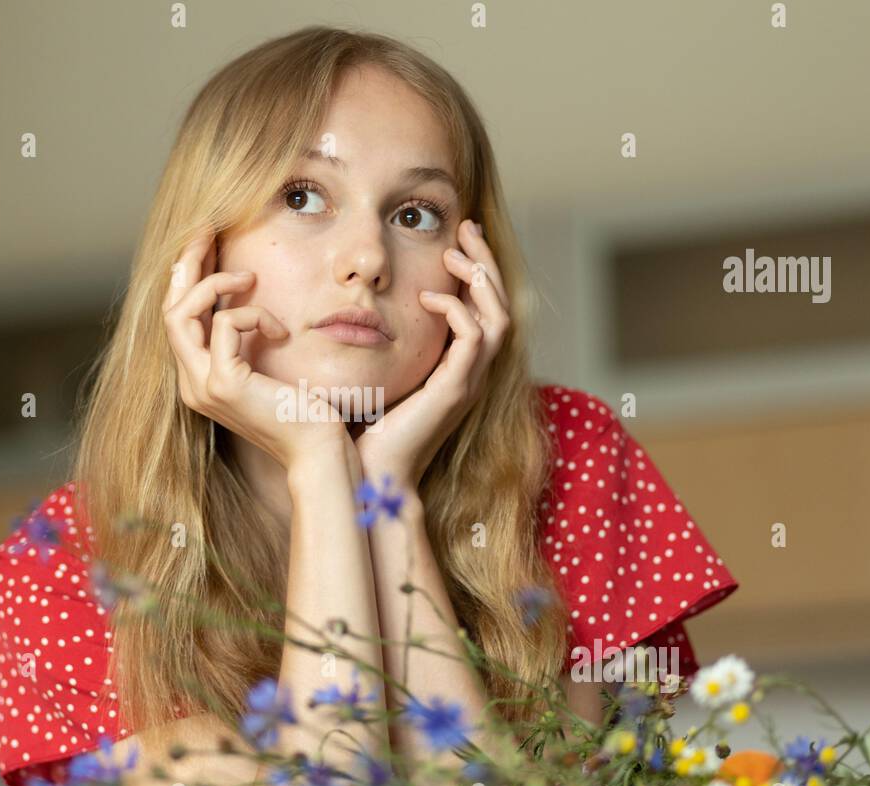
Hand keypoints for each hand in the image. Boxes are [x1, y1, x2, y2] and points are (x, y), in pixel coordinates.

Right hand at [163, 230, 352, 471]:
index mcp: (201, 378)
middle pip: (169, 310)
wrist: (320, 450)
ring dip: (213, 283)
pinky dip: (253, 315)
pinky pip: (225, 325)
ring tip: (247, 274)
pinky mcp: (223, 385)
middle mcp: (192, 383)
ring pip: (180, 314)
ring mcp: (202, 386)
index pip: (179, 319)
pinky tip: (281, 330)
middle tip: (205, 229)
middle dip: (185, 265)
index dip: (187, 278)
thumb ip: (251, 339)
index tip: (205, 243)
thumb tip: (250, 292)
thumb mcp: (271, 365)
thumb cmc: (307, 410)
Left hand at [355, 219, 509, 487]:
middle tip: (466, 227)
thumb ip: (390, 343)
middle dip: (486, 262)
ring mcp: (469, 382)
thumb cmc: (370, 428)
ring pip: (499, 318)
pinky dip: (456, 309)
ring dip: (479, 279)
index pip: (486, 309)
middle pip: (501, 305)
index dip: (478, 271)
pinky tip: (427, 297)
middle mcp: (473, 373)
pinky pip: (473, 337)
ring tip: (454, 254)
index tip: (459, 239)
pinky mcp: (456, 389)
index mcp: (461, 369)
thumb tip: (368, 308)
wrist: (374, 472)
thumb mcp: (384, 373)